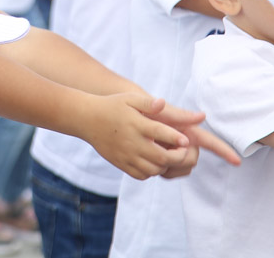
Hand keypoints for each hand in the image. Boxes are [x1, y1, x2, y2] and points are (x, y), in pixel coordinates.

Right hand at [82, 94, 196, 179]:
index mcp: (136, 124)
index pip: (161, 133)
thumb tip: (163, 103)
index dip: (177, 138)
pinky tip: (154, 162)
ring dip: (166, 165)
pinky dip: (152, 172)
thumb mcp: (130, 99)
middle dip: (177, 156)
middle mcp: (132, 142)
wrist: (87, 119)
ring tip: (169, 155)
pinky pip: (142, 175)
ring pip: (154, 170)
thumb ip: (149, 103)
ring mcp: (126, 155)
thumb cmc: (112, 106)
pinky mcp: (121, 164)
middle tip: (182, 150)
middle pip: (162, 157)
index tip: (186, 139)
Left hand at [144, 102, 240, 175]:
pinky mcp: (163, 162)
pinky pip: (169, 174)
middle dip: (182, 157)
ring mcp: (174, 153)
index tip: (238, 161)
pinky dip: (163, 171)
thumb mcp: (160, 110)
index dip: (224, 151)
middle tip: (163, 149)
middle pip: (193, 159)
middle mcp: (184, 143)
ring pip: (183, 169)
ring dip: (172, 165)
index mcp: (187, 130)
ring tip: (154, 152)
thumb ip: (179, 114)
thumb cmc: (145, 109)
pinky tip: (151, 163)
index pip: (210, 142)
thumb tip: (203, 116)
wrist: (125, 117)